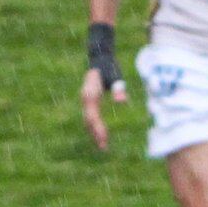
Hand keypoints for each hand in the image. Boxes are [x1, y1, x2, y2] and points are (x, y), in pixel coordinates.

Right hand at [81, 21, 125, 151]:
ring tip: (102, 144)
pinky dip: (94, 125)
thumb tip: (122, 101)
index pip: (93, 117)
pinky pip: (89, 115)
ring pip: (87, 119)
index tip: (104, 140)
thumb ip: (119, 89)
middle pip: (88, 121)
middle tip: (104, 148)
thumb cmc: (110, 68)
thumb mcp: (117, 78)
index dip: (98, 130)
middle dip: (95, 134)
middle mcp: (85, 99)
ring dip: (93, 132)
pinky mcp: (88, 100)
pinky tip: (100, 133)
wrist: (100, 58)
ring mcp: (85, 99)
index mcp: (90, 95)